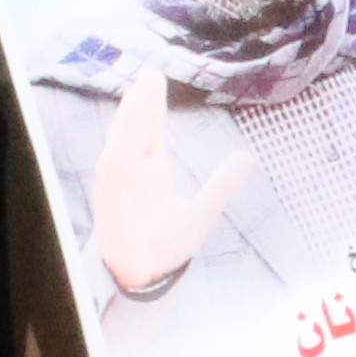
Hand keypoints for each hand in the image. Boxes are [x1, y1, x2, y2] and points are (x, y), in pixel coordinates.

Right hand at [90, 70, 251, 299]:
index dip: (152, 106)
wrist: (148, 279)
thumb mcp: (203, 211)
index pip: (150, 131)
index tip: (154, 77)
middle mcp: (132, 175)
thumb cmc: (167, 245)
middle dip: (140, 106)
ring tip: (135, 101)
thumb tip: (247, 156)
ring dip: (126, 127)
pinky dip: (113, 164)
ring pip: (120, 151)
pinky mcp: (109, 211)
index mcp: (150, 172)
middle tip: (149, 76)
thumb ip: (222, 184)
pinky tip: (118, 146)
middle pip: (134, 133)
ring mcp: (119, 191)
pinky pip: (109, 184)